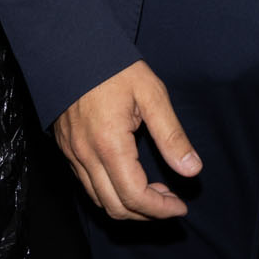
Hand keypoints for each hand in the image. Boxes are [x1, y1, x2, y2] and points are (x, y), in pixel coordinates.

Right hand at [52, 59, 201, 220]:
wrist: (72, 45)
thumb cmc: (114, 66)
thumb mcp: (152, 94)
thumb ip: (172, 135)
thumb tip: (192, 170)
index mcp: (110, 144)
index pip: (135, 197)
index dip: (161, 209)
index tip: (180, 207)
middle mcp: (86, 155)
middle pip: (115, 207)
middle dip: (146, 213)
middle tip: (170, 202)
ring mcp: (72, 153)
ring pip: (97, 200)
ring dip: (127, 205)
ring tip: (153, 192)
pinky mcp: (66, 147)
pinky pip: (86, 183)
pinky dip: (109, 191)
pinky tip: (128, 177)